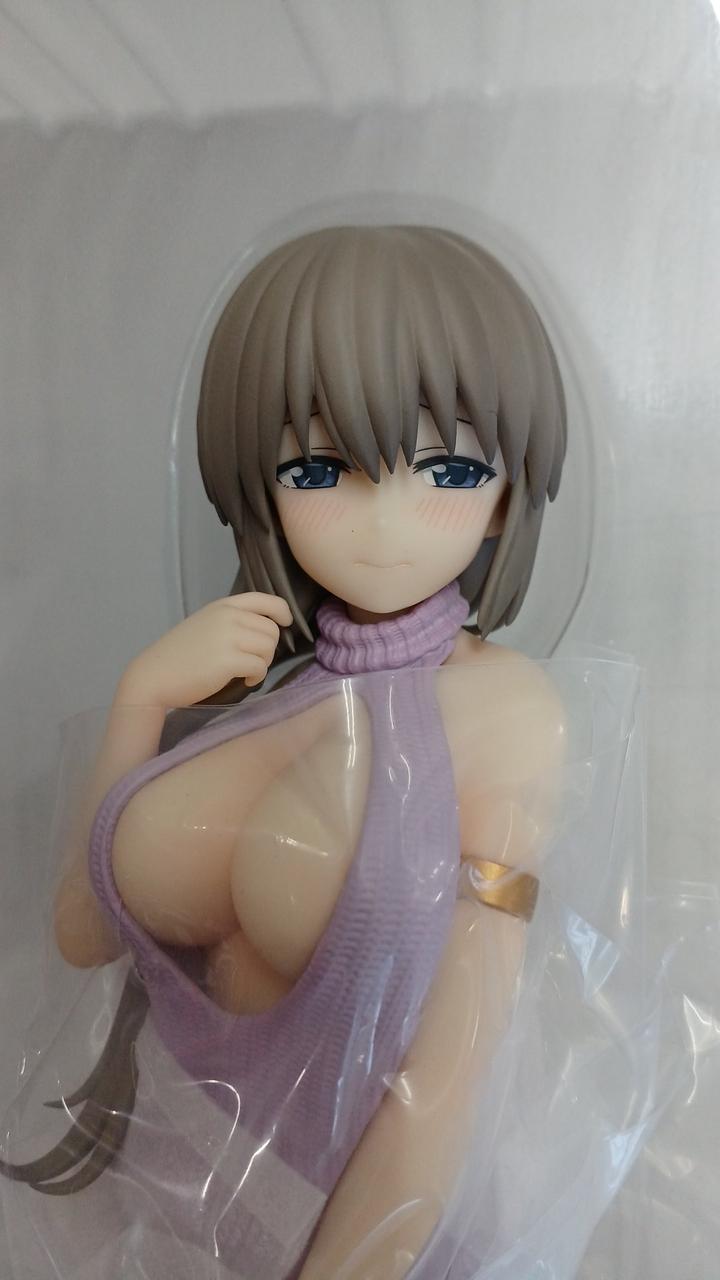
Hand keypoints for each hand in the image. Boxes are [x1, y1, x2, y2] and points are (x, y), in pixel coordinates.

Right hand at [116, 593, 292, 707]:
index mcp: (223, 606)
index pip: (264, 600)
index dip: (281, 611)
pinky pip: (260, 666)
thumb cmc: (179, 656)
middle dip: (267, 649)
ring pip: (269, 647)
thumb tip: (265, 629)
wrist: (154, 676)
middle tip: (250, 661)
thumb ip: (231, 621)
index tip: (285, 622)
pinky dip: (257, 677)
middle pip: (271, 630)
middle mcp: (228, 616)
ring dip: (263, 663)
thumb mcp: (205, 625)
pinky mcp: (228, 660)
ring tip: (246, 671)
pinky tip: (244, 681)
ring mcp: (228, 636)